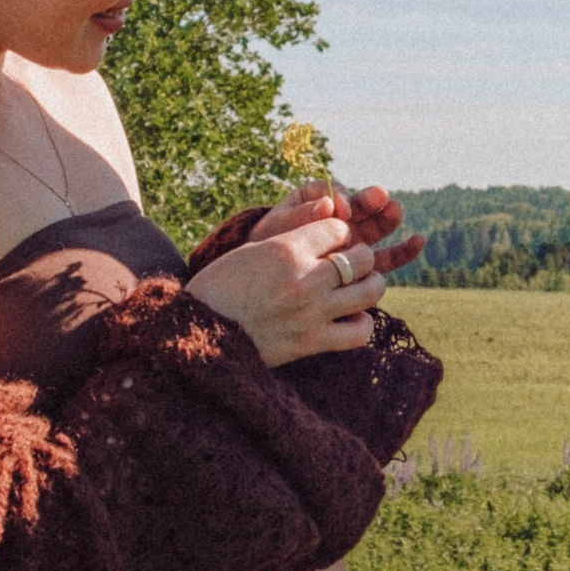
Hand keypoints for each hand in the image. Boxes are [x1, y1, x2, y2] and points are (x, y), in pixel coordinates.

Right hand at [190, 213, 395, 364]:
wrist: (198, 333)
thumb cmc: (220, 287)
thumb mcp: (252, 251)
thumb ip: (291, 241)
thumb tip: (331, 228)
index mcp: (286, 248)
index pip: (338, 228)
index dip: (340, 232)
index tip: (335, 240)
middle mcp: (305, 278)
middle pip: (362, 257)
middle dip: (363, 256)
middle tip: (356, 262)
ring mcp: (312, 312)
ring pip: (370, 291)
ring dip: (371, 285)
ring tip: (361, 287)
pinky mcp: (312, 342)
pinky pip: (360, 331)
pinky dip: (361, 323)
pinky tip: (350, 318)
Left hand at [248, 181, 425, 275]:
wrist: (262, 291)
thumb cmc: (266, 255)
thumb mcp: (275, 233)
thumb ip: (300, 217)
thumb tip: (328, 204)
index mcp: (314, 204)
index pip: (332, 194)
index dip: (341, 199)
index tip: (342, 210)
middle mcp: (338, 220)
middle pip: (361, 206)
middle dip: (370, 201)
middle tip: (380, 197)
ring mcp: (354, 242)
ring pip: (376, 227)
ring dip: (388, 218)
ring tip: (395, 211)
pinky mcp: (364, 266)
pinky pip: (387, 257)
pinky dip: (404, 250)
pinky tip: (419, 241)